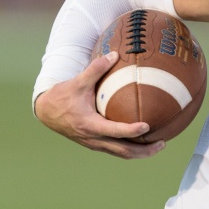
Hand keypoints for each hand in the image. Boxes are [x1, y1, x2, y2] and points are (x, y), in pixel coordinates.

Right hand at [34, 51, 164, 158]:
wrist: (46, 112)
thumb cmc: (62, 96)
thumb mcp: (77, 82)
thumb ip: (96, 69)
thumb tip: (114, 54)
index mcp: (89, 124)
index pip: (114, 131)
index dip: (131, 130)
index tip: (147, 126)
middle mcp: (93, 138)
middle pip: (123, 151)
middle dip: (144, 150)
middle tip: (162, 143)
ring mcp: (94, 144)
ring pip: (121, 154)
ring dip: (140, 153)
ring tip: (159, 145)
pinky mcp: (95, 144)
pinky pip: (116, 150)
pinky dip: (131, 149)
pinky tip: (144, 141)